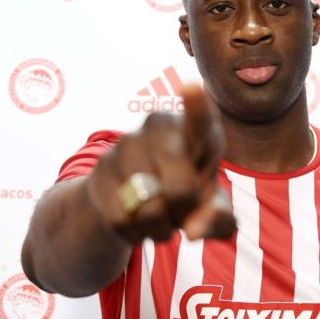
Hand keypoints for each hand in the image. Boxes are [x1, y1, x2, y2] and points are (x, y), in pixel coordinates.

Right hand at [86, 83, 235, 243]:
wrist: (134, 196)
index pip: (199, 119)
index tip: (193, 86)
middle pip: (181, 190)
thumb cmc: (188, 192)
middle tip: (184, 205)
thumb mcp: (211, 207)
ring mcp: (127, 145)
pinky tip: (138, 219)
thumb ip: (218, 219)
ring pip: (150, 210)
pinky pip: (123, 220)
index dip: (196, 106)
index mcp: (195, 130)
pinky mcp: (101, 169)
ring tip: (161, 212)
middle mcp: (159, 128)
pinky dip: (137, 232)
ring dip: (161, 226)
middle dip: (186, 212)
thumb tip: (193, 231)